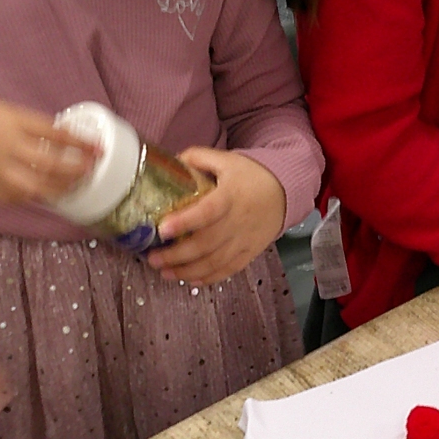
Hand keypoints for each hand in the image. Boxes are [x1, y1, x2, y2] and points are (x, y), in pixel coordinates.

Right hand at [0, 91, 97, 204]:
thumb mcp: (1, 108)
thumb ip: (28, 124)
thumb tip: (58, 138)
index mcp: (12, 120)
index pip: (55, 134)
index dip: (80, 143)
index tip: (97, 148)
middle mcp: (6, 147)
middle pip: (52, 165)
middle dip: (77, 170)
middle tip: (91, 169)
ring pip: (39, 187)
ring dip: (62, 188)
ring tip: (75, 184)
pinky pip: (19, 197)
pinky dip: (37, 196)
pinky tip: (48, 193)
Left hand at [148, 147, 286, 285]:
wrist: (284, 191)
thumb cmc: (252, 176)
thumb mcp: (226, 160)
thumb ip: (197, 158)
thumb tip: (170, 162)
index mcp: (230, 196)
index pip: (207, 211)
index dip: (185, 221)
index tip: (163, 229)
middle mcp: (237, 221)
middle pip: (206, 243)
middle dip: (177, 255)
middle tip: (153, 258)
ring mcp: (244, 240)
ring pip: (214, 262)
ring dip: (187, 270)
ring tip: (164, 272)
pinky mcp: (249, 252)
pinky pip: (228, 270)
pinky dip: (209, 278)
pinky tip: (190, 280)